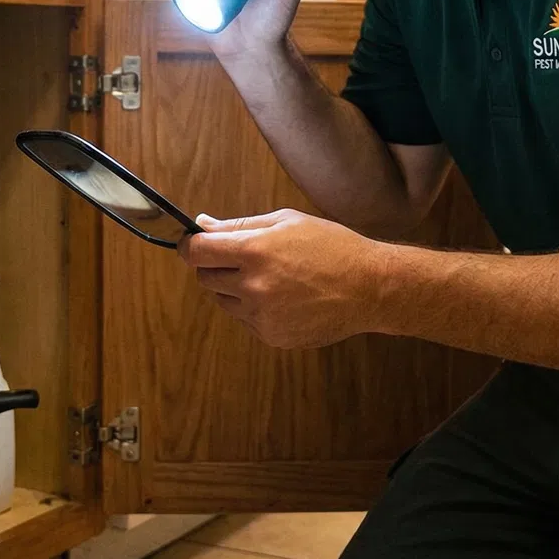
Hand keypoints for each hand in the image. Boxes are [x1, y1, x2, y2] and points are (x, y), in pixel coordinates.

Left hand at [177, 209, 392, 349]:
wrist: (369, 287)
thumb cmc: (331, 247)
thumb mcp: (286, 222)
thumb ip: (239, 226)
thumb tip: (202, 226)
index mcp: (254, 252)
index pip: (197, 252)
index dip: (190, 246)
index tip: (193, 245)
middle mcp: (253, 287)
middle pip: (205, 278)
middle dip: (215, 266)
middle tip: (240, 258)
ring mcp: (262, 316)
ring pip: (224, 301)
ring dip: (234, 289)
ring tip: (271, 277)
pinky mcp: (272, 336)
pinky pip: (246, 320)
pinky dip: (254, 308)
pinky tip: (284, 297)